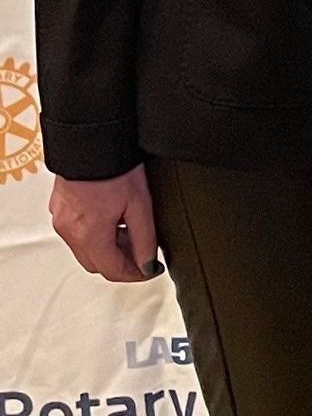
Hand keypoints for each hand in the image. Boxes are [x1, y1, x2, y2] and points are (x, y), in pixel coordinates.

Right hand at [49, 166, 161, 282]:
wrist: (91, 141)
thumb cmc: (114, 166)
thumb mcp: (141, 205)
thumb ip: (145, 239)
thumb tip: (147, 263)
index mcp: (90, 234)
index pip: (113, 271)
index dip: (135, 274)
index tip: (149, 269)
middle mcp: (70, 231)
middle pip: (97, 264)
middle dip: (121, 262)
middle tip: (142, 251)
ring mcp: (61, 220)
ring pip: (85, 250)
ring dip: (107, 248)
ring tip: (129, 231)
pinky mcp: (58, 209)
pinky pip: (76, 234)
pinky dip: (94, 235)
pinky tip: (111, 220)